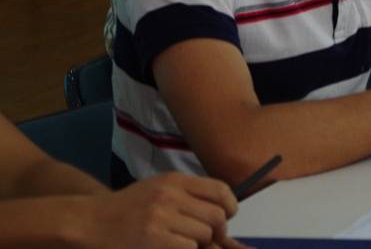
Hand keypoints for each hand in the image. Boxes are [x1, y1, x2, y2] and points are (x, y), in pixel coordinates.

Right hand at [77, 171, 242, 248]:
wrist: (88, 222)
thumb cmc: (127, 208)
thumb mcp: (158, 189)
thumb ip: (188, 196)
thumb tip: (224, 214)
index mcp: (174, 180)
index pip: (219, 190)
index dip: (230, 206)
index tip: (227, 217)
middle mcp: (170, 196)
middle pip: (216, 216)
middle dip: (217, 231)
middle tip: (208, 238)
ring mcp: (161, 219)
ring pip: (204, 235)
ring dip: (199, 244)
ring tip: (182, 243)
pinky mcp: (154, 241)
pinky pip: (188, 248)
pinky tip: (171, 248)